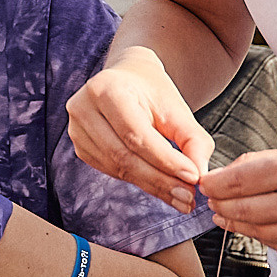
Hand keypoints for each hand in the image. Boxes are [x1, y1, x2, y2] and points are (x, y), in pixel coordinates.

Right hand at [68, 47, 212, 212]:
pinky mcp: (81, 147)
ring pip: (117, 168)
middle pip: (123, 155)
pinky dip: (139, 182)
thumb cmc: (152, 91)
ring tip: (181, 198)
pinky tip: (160, 187)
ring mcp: (76, 129)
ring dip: (152, 186)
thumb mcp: (176, 108)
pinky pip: (111, 171)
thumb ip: (192, 139)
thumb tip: (199, 175)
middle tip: (188, 197)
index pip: (136, 134)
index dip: (165, 160)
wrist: (127, 78)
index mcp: (106, 89)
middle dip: (160, 180)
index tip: (193, 177)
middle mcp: (83, 108)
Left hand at [201, 147, 276, 265]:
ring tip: (227, 214)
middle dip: (220, 204)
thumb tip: (226, 172)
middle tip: (211, 201)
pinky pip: (274, 247)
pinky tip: (263, 226)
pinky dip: (265, 236)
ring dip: (236, 222)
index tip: (205, 184)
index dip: (214, 184)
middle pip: (238, 208)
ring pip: (253, 230)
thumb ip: (265, 162)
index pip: (236, 180)